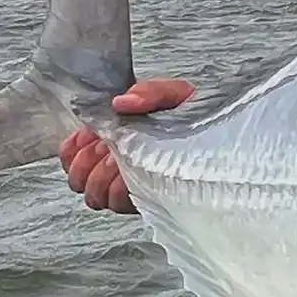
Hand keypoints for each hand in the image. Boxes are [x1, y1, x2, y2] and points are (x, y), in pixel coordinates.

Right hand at [59, 78, 194, 213]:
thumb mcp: (171, 93)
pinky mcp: (148, 198)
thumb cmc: (194, 112)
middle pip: (77, 179)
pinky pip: (117, 203)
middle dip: (86, 165)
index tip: (90, 139)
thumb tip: (120, 103)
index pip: (71, 153)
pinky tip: (130, 178)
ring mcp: (131, 183)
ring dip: (100, 180)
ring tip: (120, 164)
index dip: (73, 150)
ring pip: (92, 195)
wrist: (225, 128)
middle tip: (106, 152)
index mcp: (115, 136)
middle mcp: (118, 163)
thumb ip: (147, 92)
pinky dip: (117, 191)